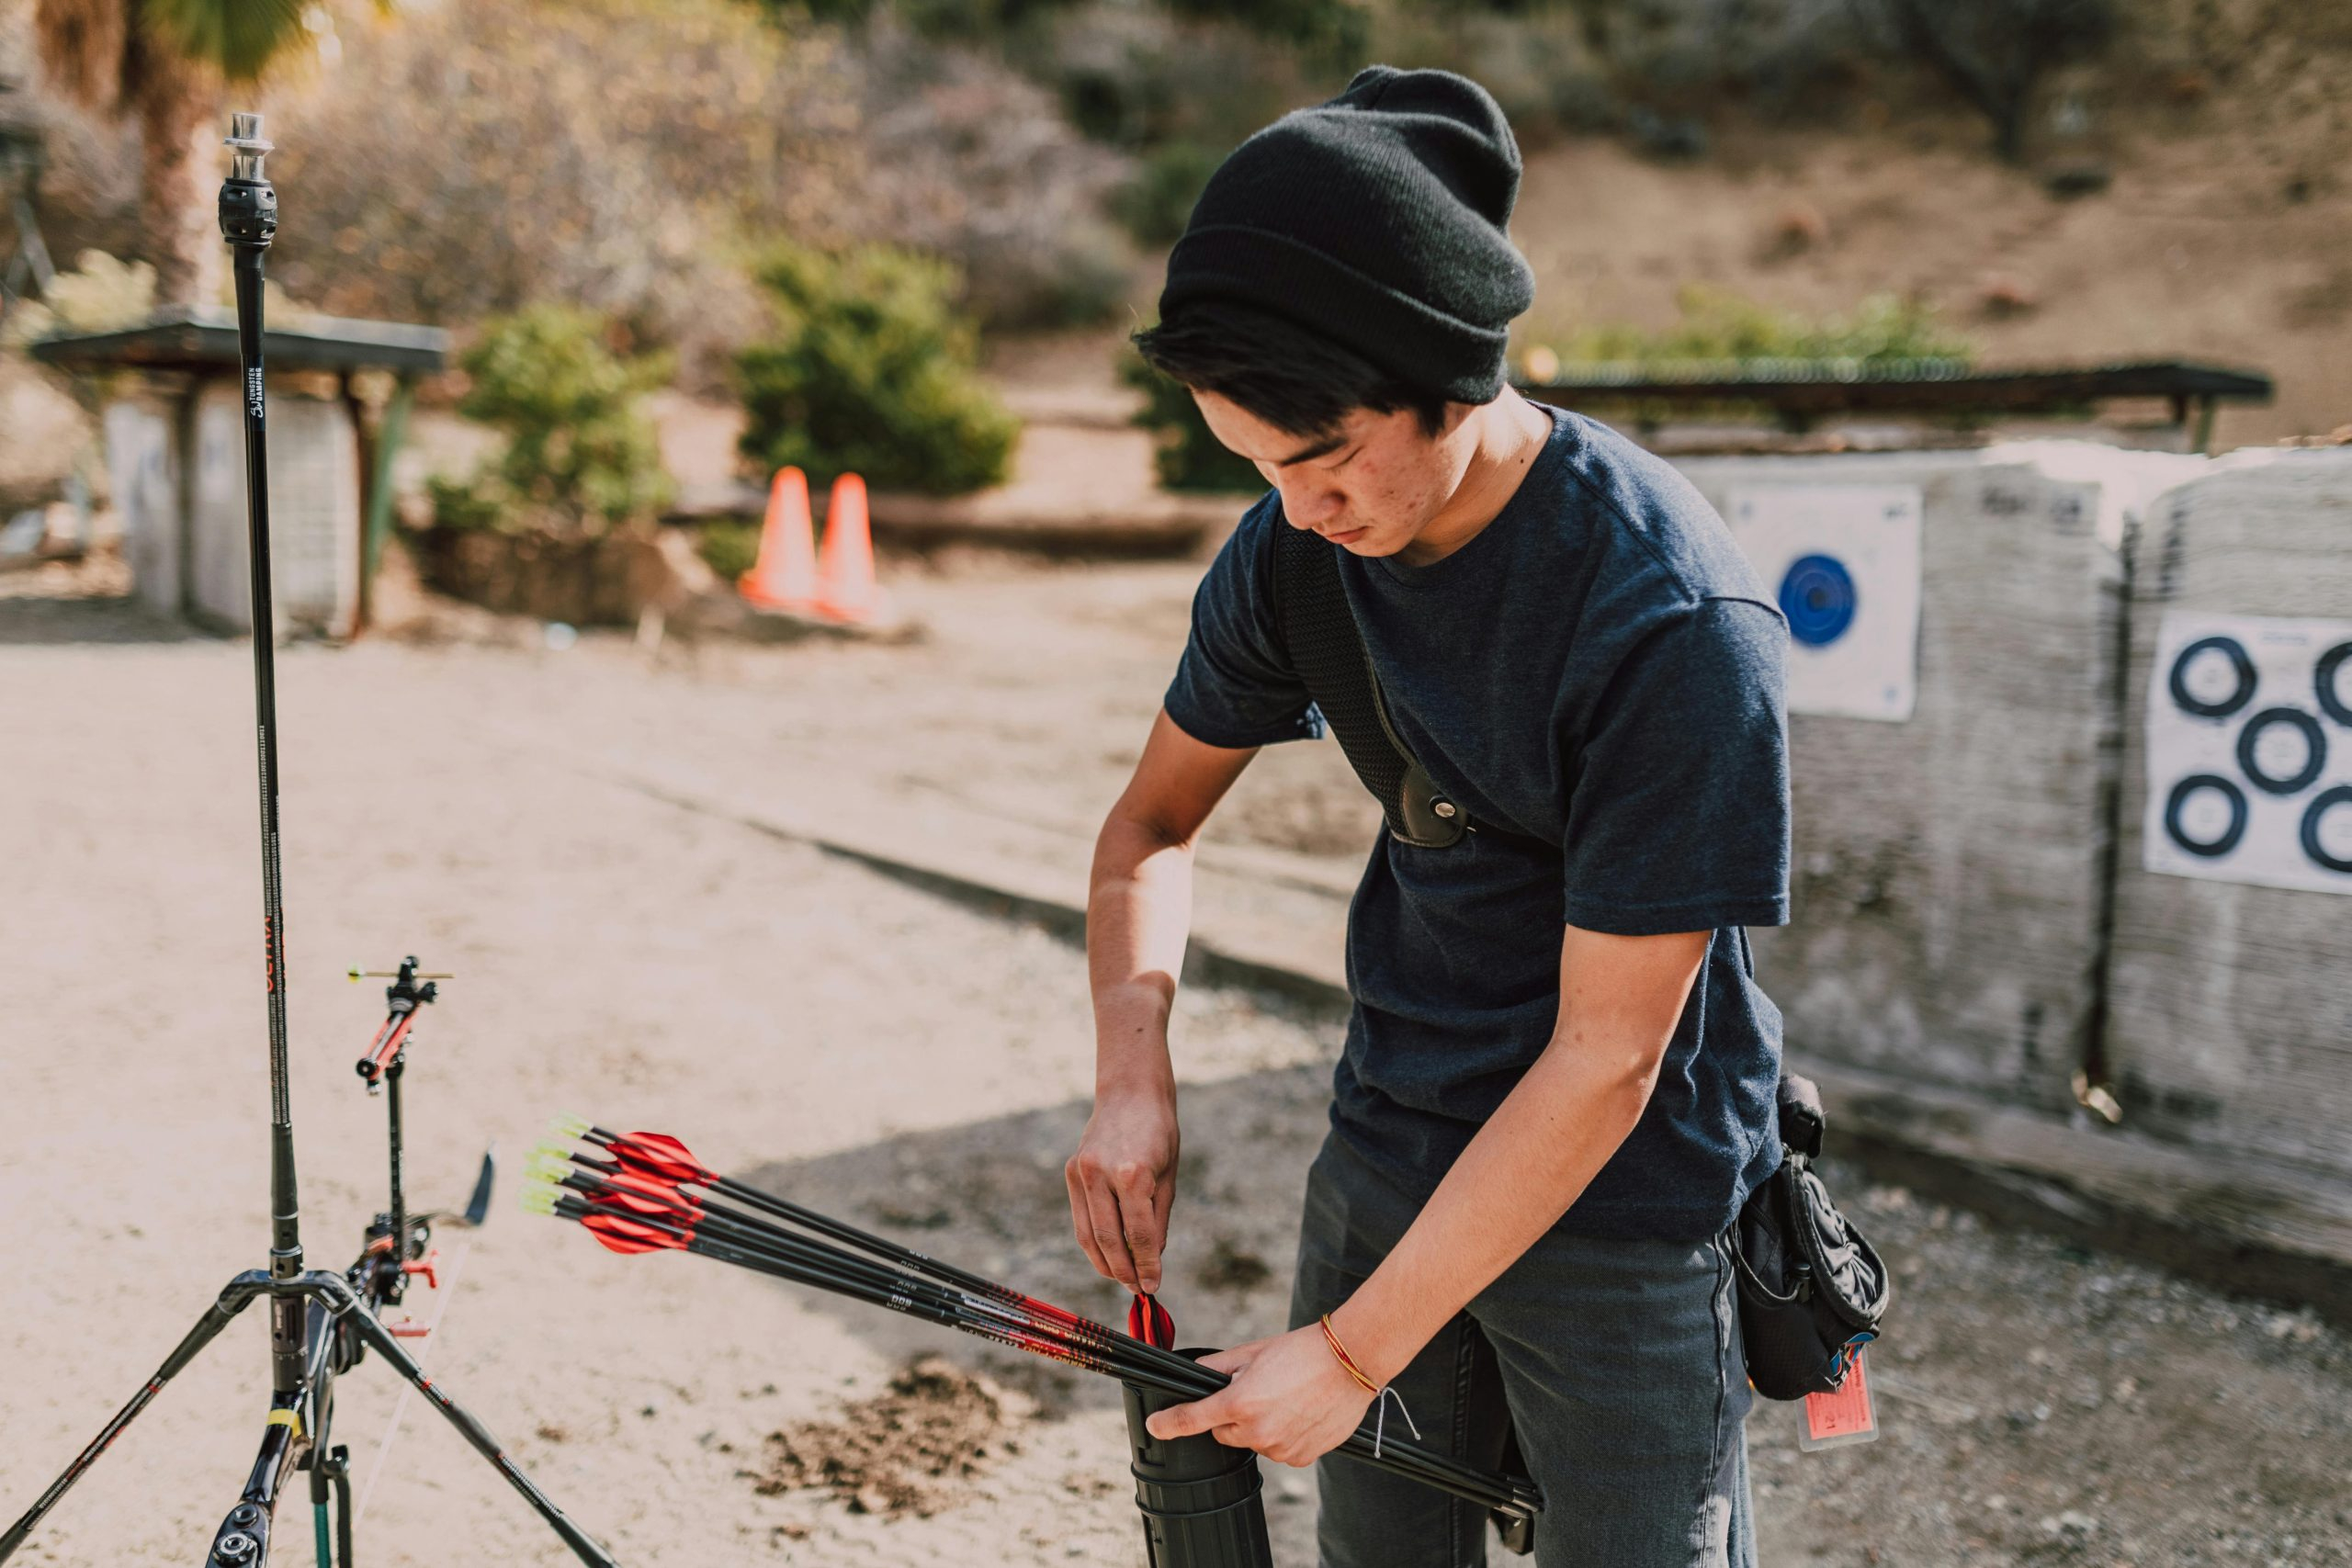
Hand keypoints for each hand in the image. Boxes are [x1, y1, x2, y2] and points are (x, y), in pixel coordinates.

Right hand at [1064, 1083, 1177, 1292]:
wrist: (1130, 1092)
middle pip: (1110, 1240)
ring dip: (1105, 1263)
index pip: (1140, 1235)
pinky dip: (1093, 1241)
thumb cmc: (1159, 1133)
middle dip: (1124, 1271)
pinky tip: (1107, 1255)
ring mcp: (1081, 1173)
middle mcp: (1101, 1174)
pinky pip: (1081, 1218)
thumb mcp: (1169, 1179)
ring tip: (1122, 1278)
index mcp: (1133, 1173)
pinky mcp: (1070, 1172)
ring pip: (1089, 1234)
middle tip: (1138, 1289)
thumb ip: (1157, 1222)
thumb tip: (1151, 1262)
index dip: (1147, 1266)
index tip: (1153, 1287)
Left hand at [1143, 1324, 1374, 1466]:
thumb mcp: (1253, 1351)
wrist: (1351, 1361)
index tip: (1155, 1427)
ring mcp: (1280, 1449)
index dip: (1169, 1423)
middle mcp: (1258, 1431)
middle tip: (1258, 1391)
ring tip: (1285, 1399)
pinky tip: (1299, 1413)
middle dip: (1232, 1415)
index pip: (1193, 1419)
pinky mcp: (1301, 1458)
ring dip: (1260, 1427)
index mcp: (1240, 1402)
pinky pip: (1279, 1451)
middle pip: (1225, 1433)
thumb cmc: (1303, 1350)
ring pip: (1253, 1443)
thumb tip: (1194, 1374)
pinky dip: (1283, 1437)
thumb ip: (1218, 1366)